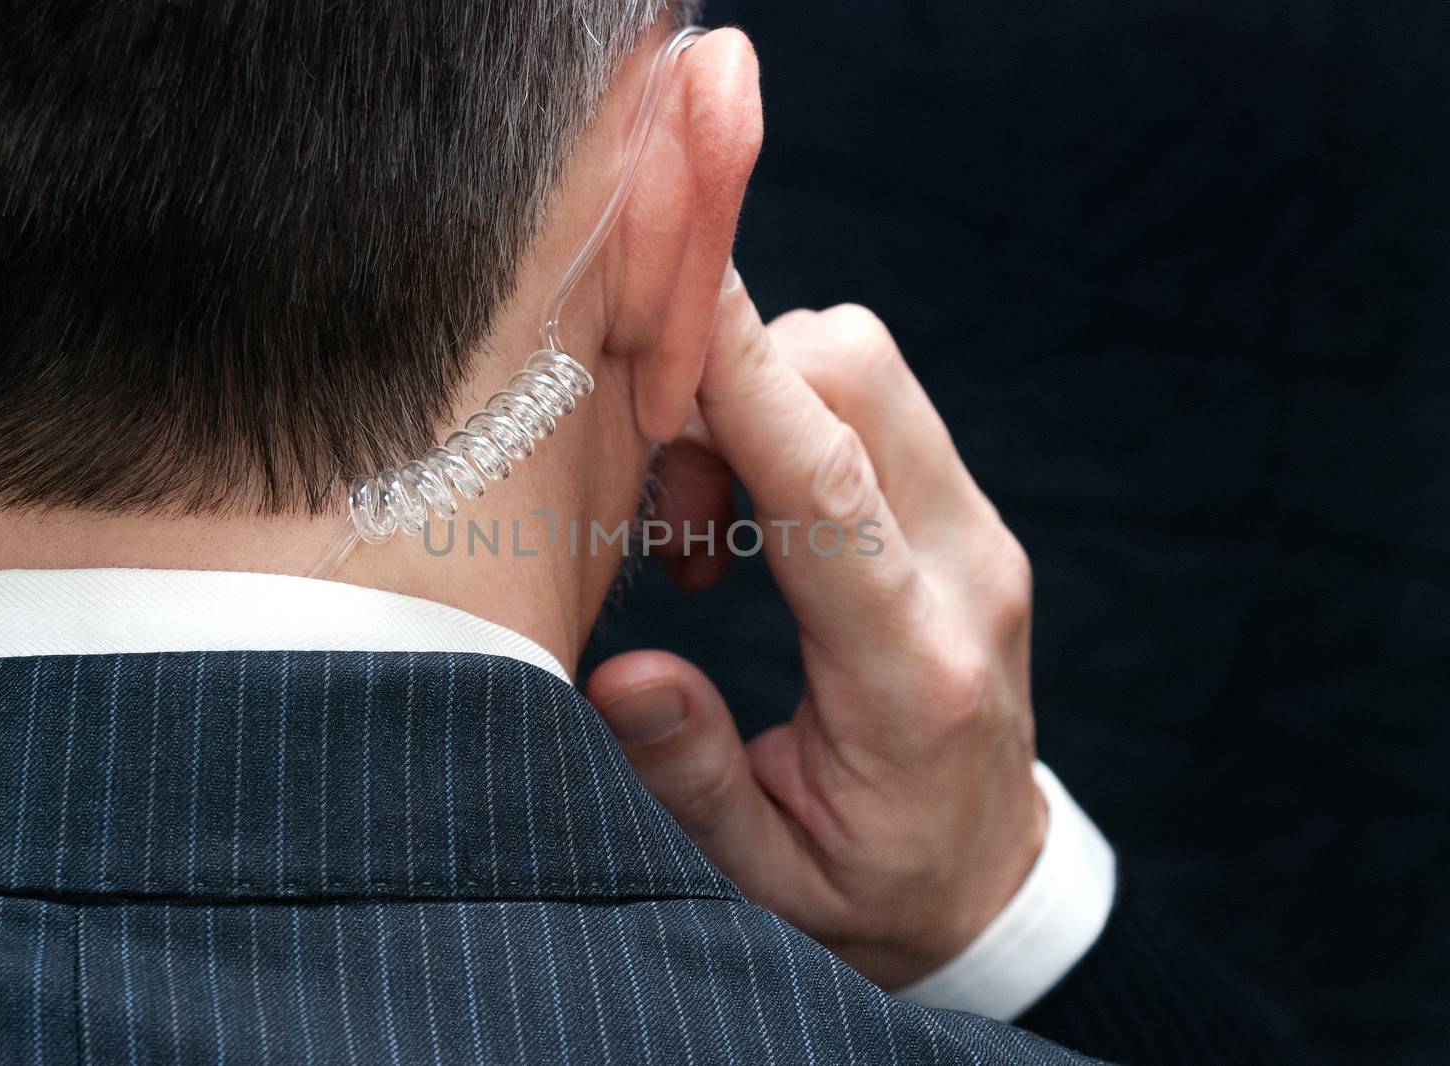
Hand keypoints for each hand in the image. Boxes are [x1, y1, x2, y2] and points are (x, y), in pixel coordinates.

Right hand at [587, 273, 1046, 987]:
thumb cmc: (872, 889)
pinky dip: (791, 418)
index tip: (670, 288)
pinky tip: (751, 523)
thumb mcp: (769, 873)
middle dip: (731, 384)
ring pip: (867, 366)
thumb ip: (694, 775)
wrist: (991, 882)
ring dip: (759, 402)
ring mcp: (978, 534)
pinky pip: (876, 402)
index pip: (826, 483)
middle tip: (675, 519)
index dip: (744, 376)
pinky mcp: (965, 515)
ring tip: (707, 537)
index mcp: (910, 673)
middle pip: (858, 372)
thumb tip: (625, 669)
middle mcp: (965, 576)